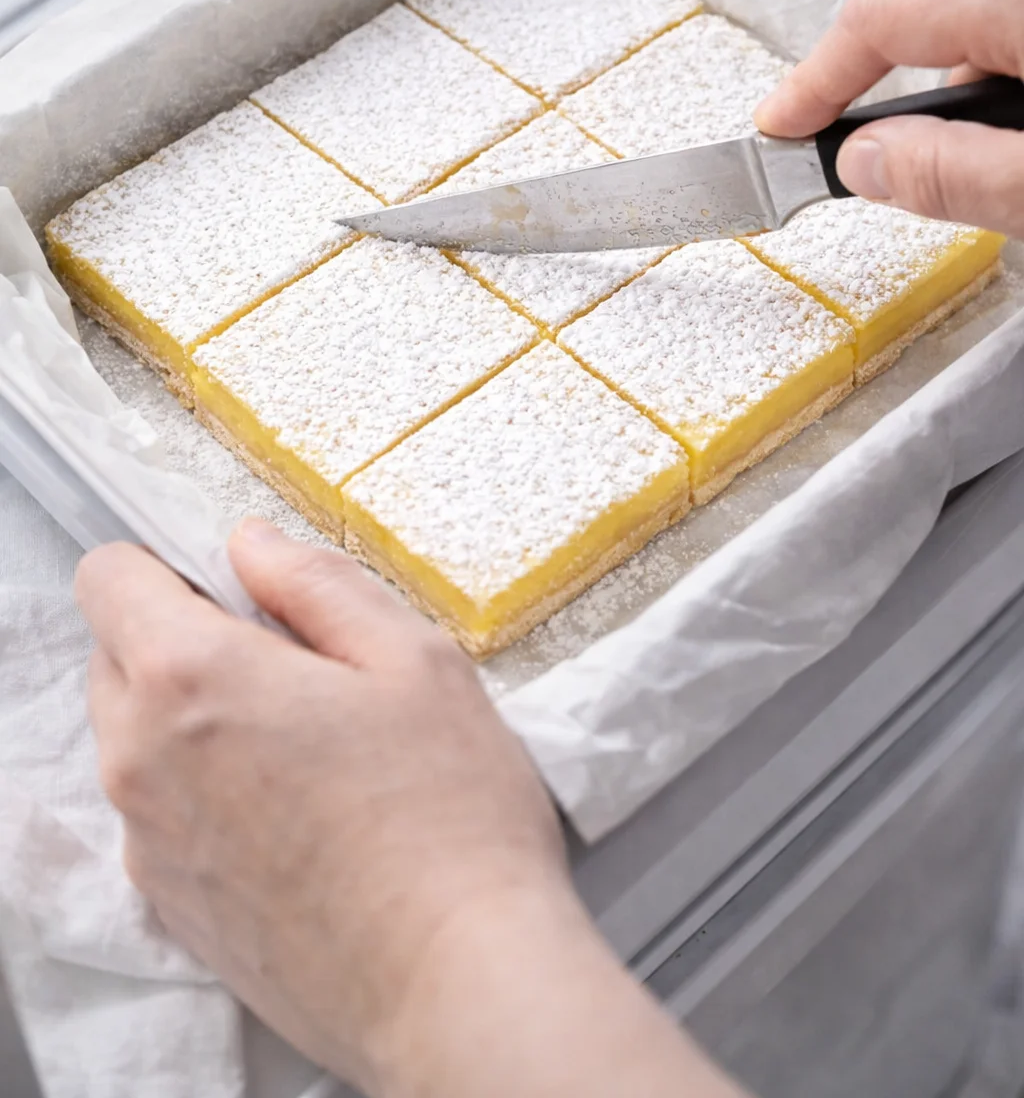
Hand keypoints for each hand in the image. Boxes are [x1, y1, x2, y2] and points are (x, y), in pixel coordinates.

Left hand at [76, 522, 565, 1092]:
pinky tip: (300, 818)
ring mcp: (148, 842)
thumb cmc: (449, 817)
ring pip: (136, 739)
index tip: (232, 589)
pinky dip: (205, 796)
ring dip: (194, 723)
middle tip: (291, 667)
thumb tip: (253, 546)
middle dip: (183, 641)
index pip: (108, 577)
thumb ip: (317, 584)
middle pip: (116, 657)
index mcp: (191, 678)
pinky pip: (160, 815)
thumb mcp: (413, 660)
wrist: (455, 983)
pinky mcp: (170, 907)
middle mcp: (140, 759)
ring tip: (307, 750)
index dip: (167, 563)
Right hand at [754, 0, 1023, 235]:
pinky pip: (1016, 38)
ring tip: (987, 176)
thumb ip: (952, 173)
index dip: (814, 78)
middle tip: (865, 170)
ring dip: (964, 105)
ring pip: (981, 34)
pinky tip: (1021, 146)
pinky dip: (1003, 89)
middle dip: (897, 103)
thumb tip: (865, 161)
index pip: (879, 21)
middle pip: (928, 24)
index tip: (779, 125)